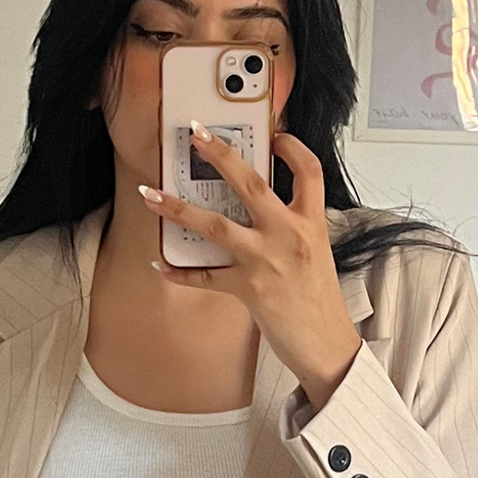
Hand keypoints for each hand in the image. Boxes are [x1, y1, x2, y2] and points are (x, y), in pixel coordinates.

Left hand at [140, 129, 361, 410]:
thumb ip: (293, 227)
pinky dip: (180, 272)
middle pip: (251, 184)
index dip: (292, 148)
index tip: (275, 135)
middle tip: (196, 133)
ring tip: (149, 194)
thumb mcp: (317, 253)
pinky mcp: (248, 289)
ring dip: (177, 208)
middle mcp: (289, 236)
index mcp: (311, 224)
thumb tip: (261, 208)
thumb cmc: (320, 302)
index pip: (308, 172)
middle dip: (220, 154)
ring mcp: (266, 261)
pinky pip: (205, 276)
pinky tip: (160, 265)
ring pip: (215, 225)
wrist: (327, 345)